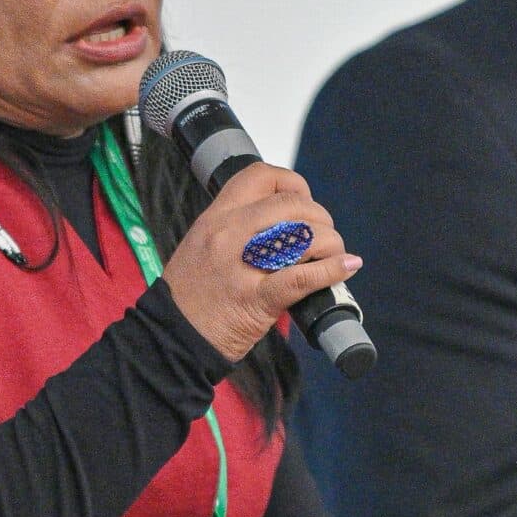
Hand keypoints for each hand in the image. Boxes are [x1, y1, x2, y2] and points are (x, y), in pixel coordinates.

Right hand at [162, 162, 359, 359]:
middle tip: (323, 235)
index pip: (259, 176)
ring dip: (331, 242)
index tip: (302, 200)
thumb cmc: (189, 297)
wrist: (171, 339)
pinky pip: (303, 277)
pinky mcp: (257, 300)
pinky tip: (345, 267)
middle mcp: (228, 235)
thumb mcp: (201, 246)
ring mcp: (242, 267)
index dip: (291, 183)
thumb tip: (281, 224)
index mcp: (214, 219)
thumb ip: (235, 229)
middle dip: (319, 216)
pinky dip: (332, 270)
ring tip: (334, 255)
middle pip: (290, 203)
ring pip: (304, 235)